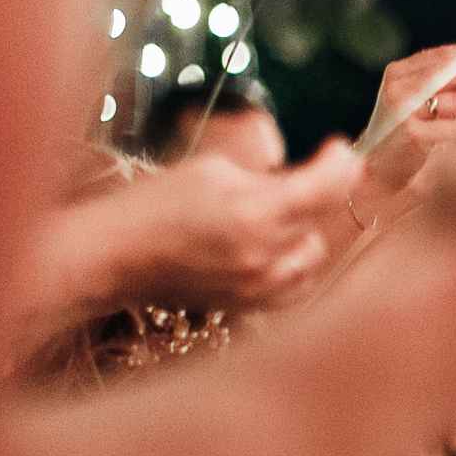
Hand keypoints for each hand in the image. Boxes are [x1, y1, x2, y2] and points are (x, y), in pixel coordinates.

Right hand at [129, 142, 363, 312]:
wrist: (114, 255)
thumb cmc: (152, 206)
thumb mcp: (211, 169)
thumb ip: (265, 175)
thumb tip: (304, 176)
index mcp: (253, 212)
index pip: (324, 187)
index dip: (340, 164)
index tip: (341, 150)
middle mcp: (263, 254)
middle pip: (321, 218)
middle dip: (316, 193)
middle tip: (297, 178)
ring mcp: (259, 285)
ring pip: (313, 252)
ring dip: (304, 231)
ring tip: (271, 216)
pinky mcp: (250, 305)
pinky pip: (297, 284)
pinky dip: (294, 263)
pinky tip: (273, 248)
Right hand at [360, 41, 455, 195]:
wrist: (382, 171)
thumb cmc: (412, 135)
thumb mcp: (435, 103)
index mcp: (402, 71)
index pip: (446, 54)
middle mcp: (398, 84)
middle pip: (453, 71)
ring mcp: (401, 107)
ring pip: (455, 99)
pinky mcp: (409, 132)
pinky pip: (451, 128)